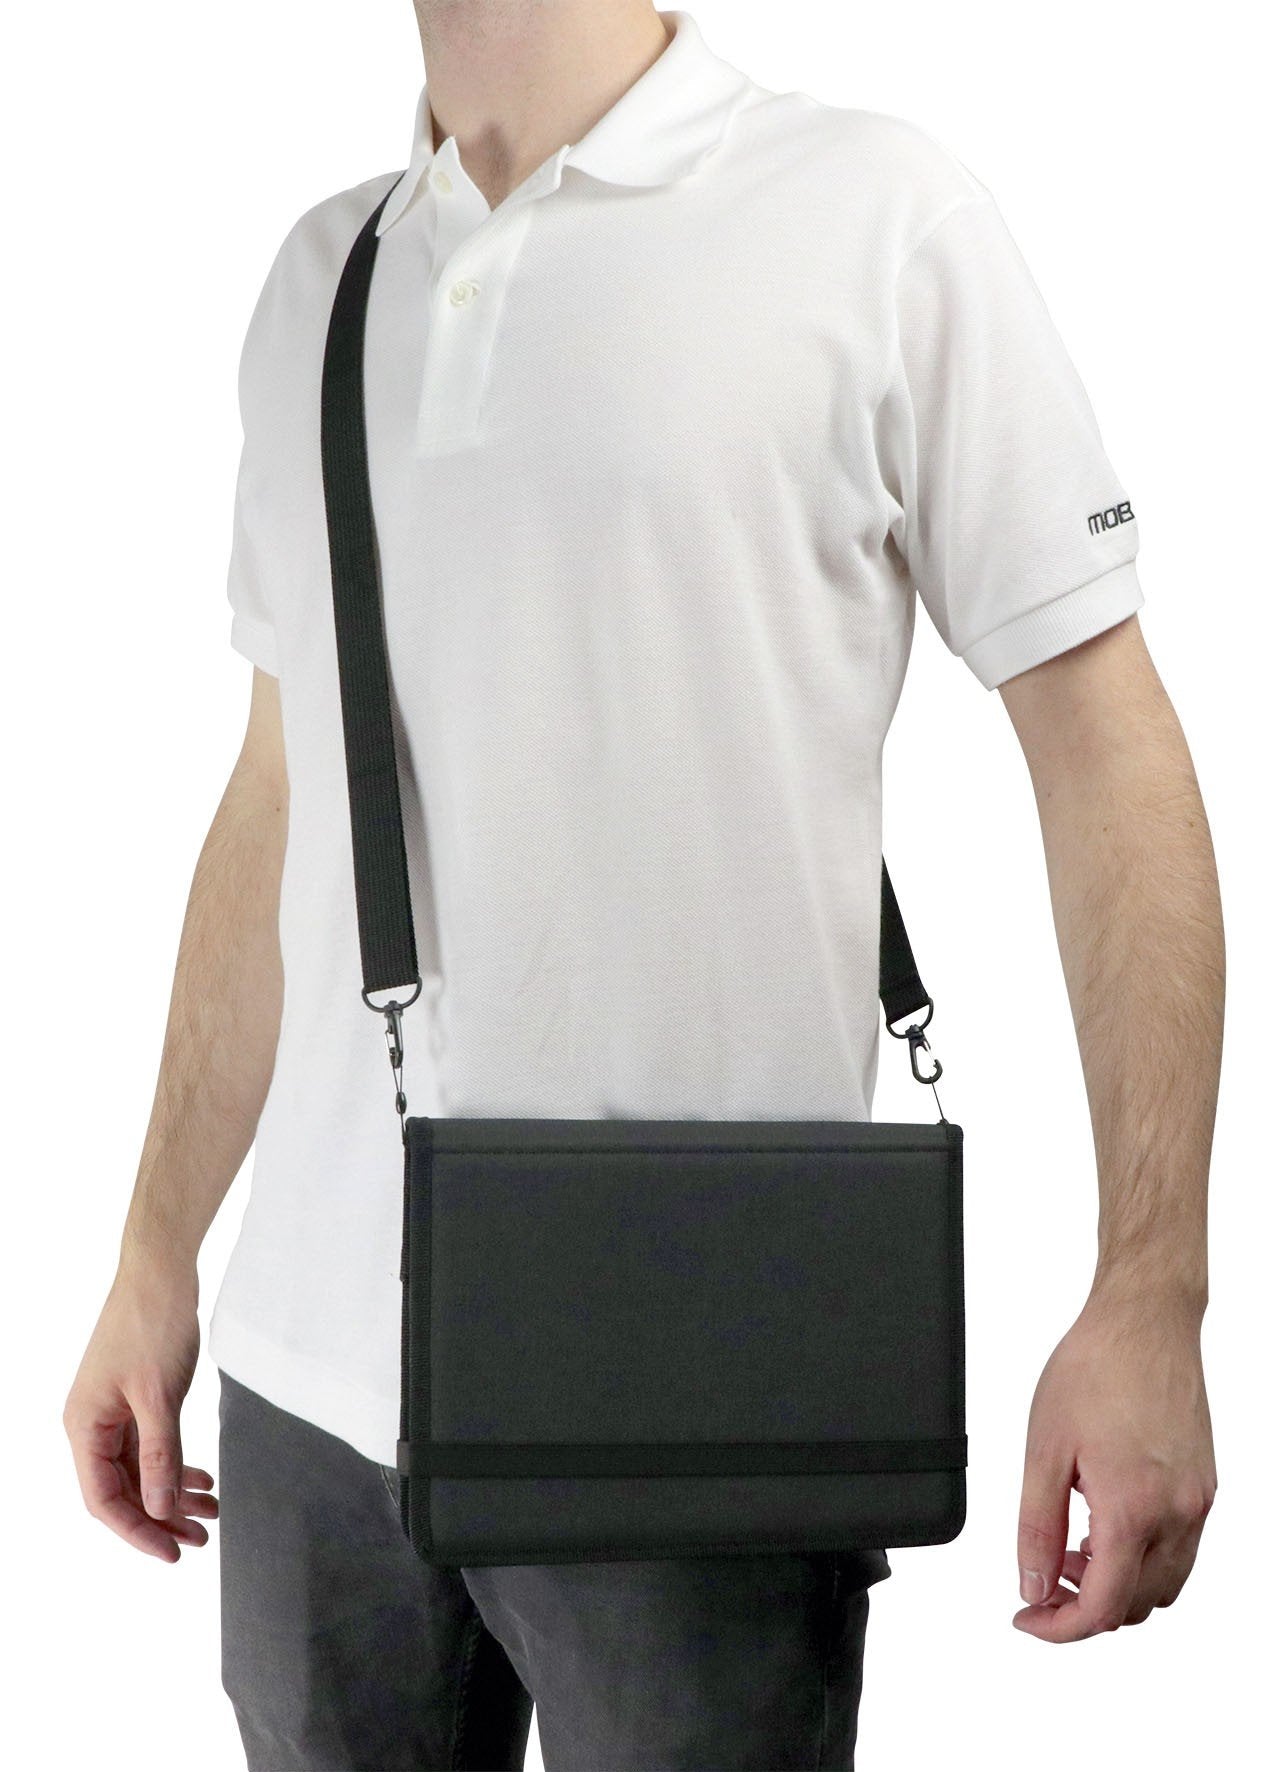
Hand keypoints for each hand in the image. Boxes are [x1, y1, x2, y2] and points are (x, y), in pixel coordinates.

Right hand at [63, 1262, 218, 1562]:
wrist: (162, 1269)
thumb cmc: (152, 1324)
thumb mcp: (159, 1395)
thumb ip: (161, 1454)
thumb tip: (160, 1509)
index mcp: (84, 1426)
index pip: (104, 1499)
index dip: (137, 1531)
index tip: (172, 1552)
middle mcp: (92, 1423)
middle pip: (123, 1489)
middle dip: (161, 1517)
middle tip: (201, 1539)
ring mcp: (113, 1411)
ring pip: (141, 1469)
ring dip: (173, 1493)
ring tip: (211, 1512)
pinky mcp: (135, 1397)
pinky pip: (151, 1445)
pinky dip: (176, 1464)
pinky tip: (203, 1478)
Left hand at [1013, 1285, 1214, 1640]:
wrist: (1144, 1321)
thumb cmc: (1094, 1368)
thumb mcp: (1044, 1450)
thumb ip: (1036, 1526)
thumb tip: (1032, 1585)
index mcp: (1134, 1509)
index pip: (1102, 1607)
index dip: (1058, 1627)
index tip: (1028, 1617)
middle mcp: (1178, 1514)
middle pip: (1137, 1606)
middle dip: (1085, 1606)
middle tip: (1043, 1576)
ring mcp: (1198, 1502)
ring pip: (1164, 1585)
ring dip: (1117, 1584)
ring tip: (1072, 1546)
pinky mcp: (1205, 1486)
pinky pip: (1180, 1549)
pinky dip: (1142, 1556)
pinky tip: (1105, 1520)